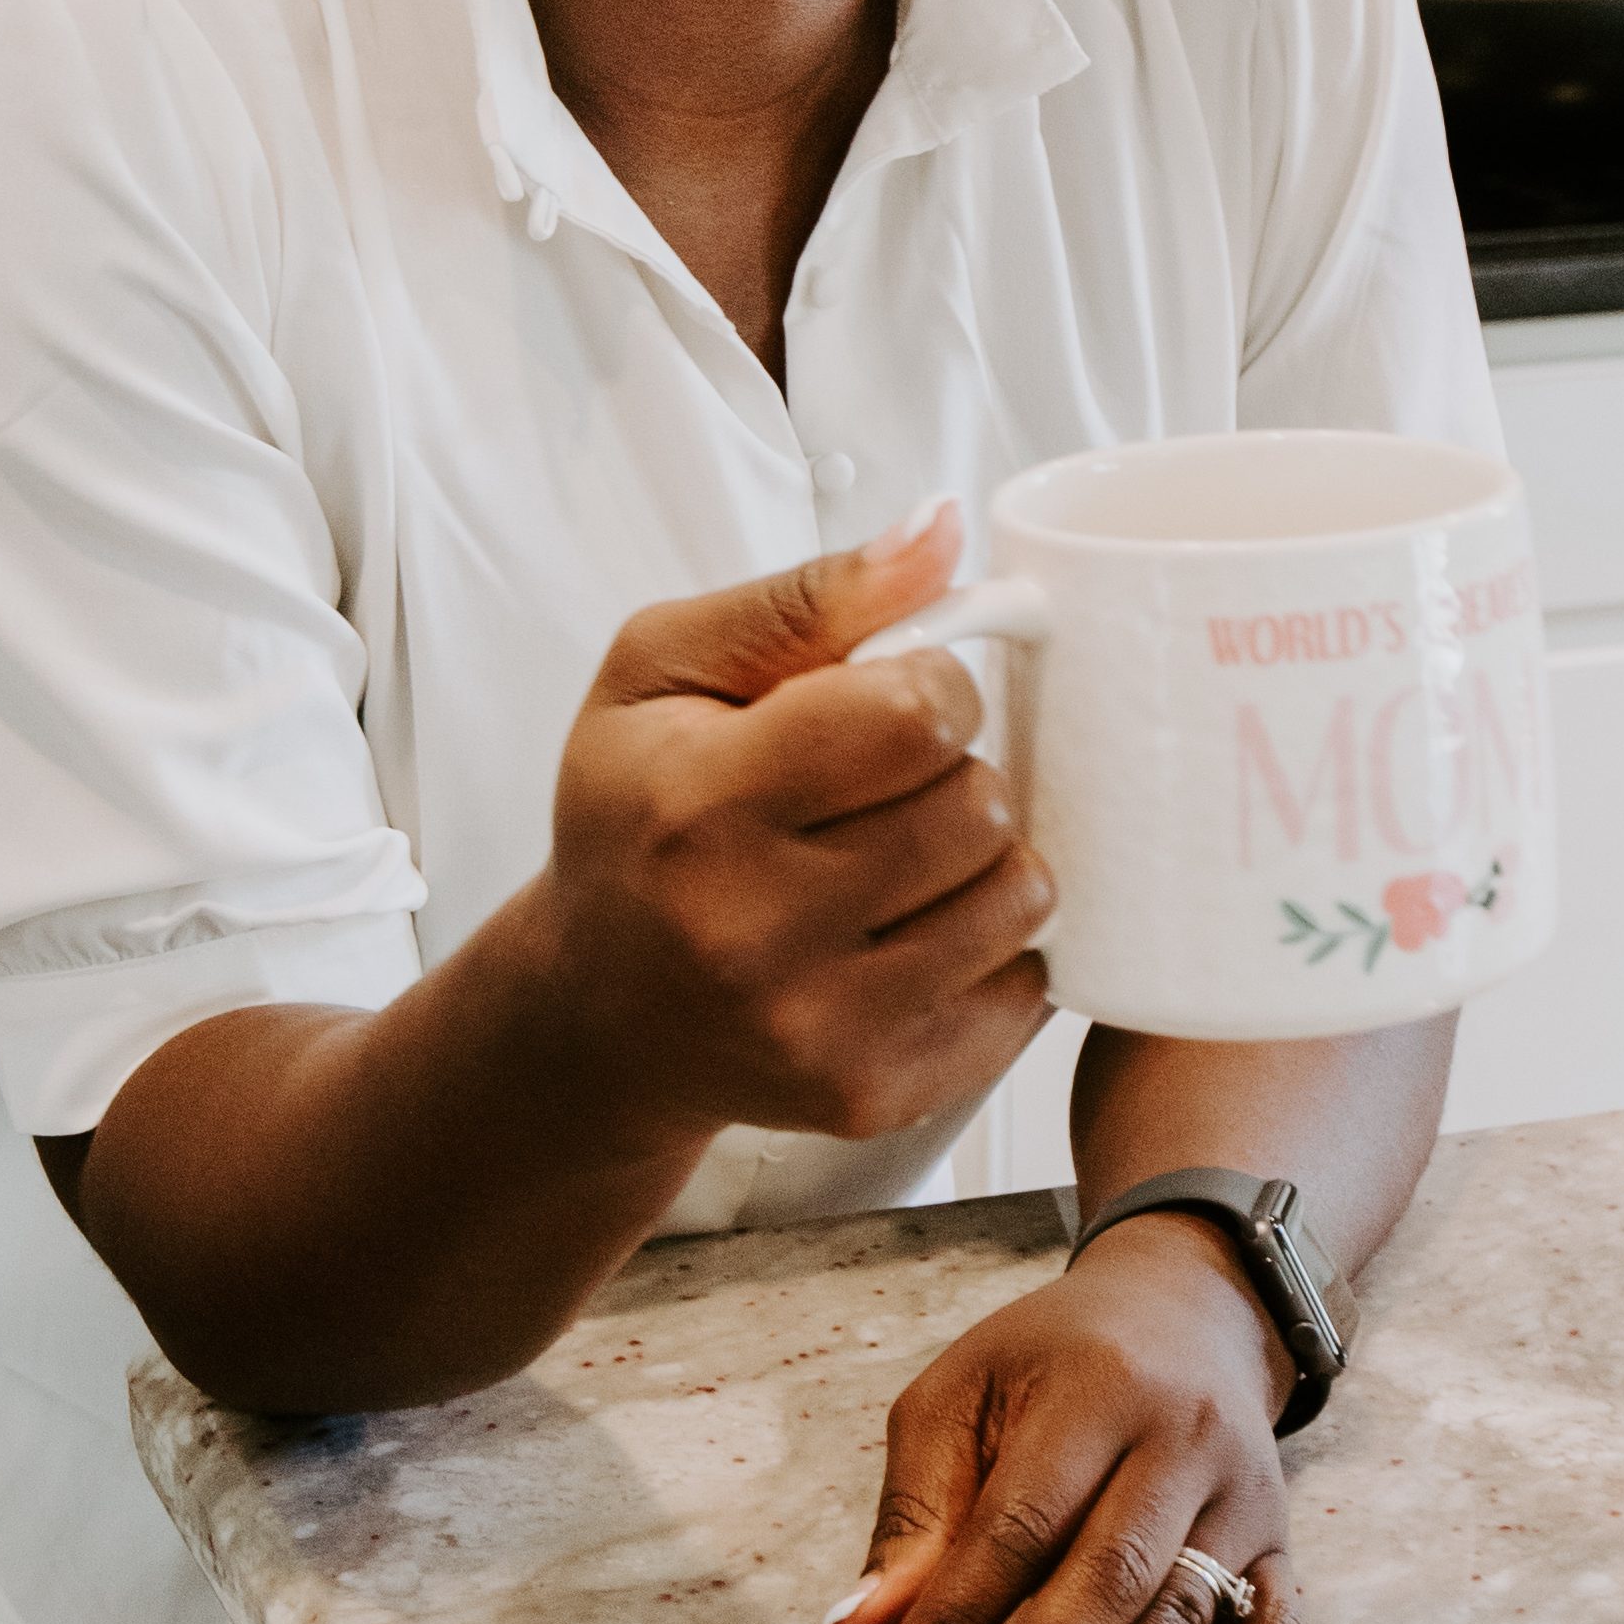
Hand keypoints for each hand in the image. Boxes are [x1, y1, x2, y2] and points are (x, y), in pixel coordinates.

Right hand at [526, 503, 1053, 1150]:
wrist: (600, 1008)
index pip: (913, 715)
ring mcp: (816, 1030)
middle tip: (886, 782)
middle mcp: (751, 932)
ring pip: (1015, 898)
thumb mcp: (667, 668)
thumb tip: (943, 528)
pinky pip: (1023, 994)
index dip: (930, 685)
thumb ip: (811, 594)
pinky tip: (913, 928)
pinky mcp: (873, 1095)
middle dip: (952, 770)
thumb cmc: (634, 815)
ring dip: (981, 858)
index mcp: (696, 806)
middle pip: (974, 804)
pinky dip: (988, 949)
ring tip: (904, 851)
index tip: (892, 699)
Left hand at [826, 1218, 1298, 1623]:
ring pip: (1185, 1608)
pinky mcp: (1278, 1535)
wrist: (1183, 1305)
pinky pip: (1280, 1616)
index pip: (1013, 1525)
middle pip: (1104, 1575)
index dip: (951, 1621)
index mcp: (1091, 1390)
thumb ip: (916, 1510)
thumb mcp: (966, 1392)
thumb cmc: (1052, 1358)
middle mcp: (1177, 1437)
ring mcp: (1240, 1490)